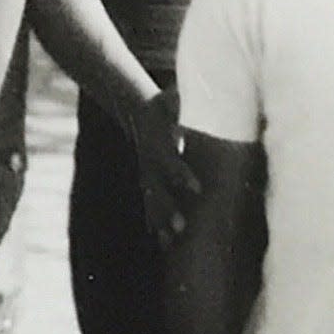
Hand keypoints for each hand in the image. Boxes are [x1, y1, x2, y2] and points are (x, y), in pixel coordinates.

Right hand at [128, 87, 199, 245]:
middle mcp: (151, 165)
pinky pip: (150, 206)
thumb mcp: (169, 98)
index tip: (196, 189)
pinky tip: (163, 245)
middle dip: (169, 209)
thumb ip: (176, 97)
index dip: (180, 176)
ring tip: (171, 241)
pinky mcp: (148, 183)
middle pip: (159, 190)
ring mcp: (147, 175)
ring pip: (153, 202)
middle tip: (183, 226)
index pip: (169, 163)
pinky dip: (155, 224)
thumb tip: (183, 88)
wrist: (137, 112)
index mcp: (158, 146)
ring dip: (161, 222)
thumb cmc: (162, 105)